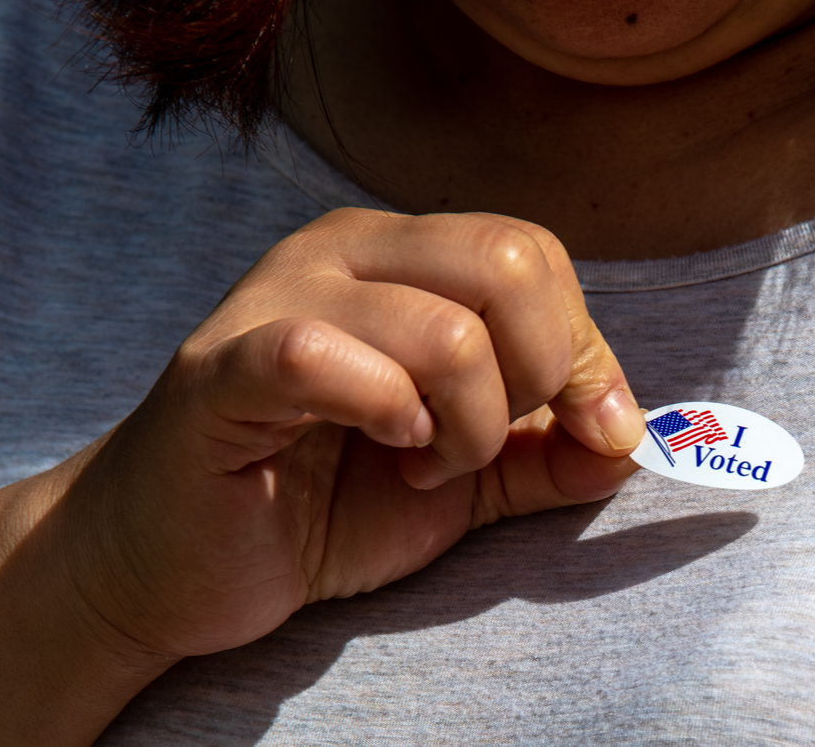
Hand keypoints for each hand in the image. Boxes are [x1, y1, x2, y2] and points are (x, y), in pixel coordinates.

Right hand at [51, 208, 644, 662]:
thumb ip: (549, 454)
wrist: (183, 561)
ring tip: (422, 461)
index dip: (585, 350)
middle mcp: (344, 252)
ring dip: (465, 426)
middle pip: (509, 264)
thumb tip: (631, 439)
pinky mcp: (221, 369)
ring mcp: (276, 299)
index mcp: (403, 256)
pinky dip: (388, 415)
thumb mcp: (466, 476)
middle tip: (481, 443)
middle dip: (535, 378)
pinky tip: (382, 448)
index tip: (586, 432)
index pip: (534, 256)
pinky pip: (326, 357)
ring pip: (446, 330)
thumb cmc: (325, 503)